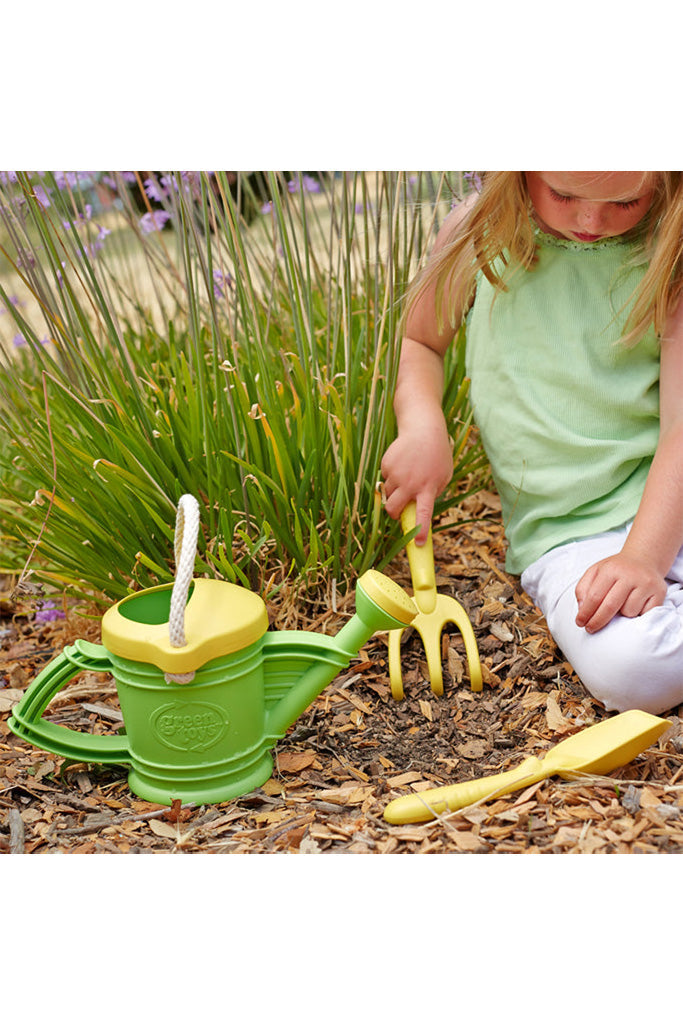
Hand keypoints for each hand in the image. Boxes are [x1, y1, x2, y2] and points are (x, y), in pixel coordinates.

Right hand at [380, 425, 452, 543]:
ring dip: (395, 491)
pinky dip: (391, 475)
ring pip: (388, 493)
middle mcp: (411, 483)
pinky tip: (402, 463)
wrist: (423, 428)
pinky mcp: (387, 464)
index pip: (423, 514)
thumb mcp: (444, 475)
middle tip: (398, 510)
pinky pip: (385, 478)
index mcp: (428, 488)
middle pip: (393, 509)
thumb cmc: (437, 454)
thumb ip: (433, 493)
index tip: (417, 543)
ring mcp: (397, 474)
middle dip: (393, 513)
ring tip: (407, 475)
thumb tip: (418, 508)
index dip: (419, 530)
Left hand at [575, 552, 666, 632]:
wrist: (643, 559)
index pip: (594, 596)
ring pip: (629, 612)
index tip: (580, 622)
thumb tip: (581, 608)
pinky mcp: (659, 593)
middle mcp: (630, 575)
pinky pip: (644, 614)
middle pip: (610, 607)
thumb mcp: (595, 571)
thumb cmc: (616, 570)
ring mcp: (646, 584)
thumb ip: (583, 588)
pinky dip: (637, 614)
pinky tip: (635, 605)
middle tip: (590, 628)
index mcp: (611, 569)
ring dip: (621, 615)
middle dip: (597, 621)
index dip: (585, 613)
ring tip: (621, 605)